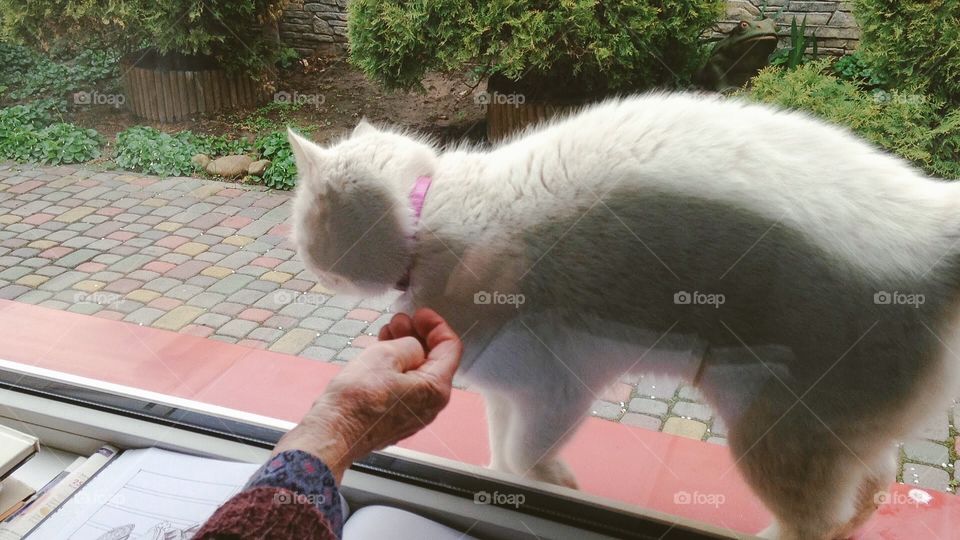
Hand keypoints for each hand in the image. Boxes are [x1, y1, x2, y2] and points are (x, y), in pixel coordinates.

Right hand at [273, 308, 461, 482]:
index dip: (436, 325)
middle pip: (434, 360)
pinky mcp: (395, 419)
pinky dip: (396, 367)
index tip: (421, 314)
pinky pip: (404, 386)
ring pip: (417, 373)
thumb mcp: (387, 354)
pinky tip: (380, 354)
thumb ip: (410, 344)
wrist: (333, 431)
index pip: (450, 348)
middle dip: (417, 335)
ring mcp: (413, 415)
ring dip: (404, 349)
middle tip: (400, 320)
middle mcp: (430, 406)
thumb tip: (413, 347)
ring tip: (387, 333)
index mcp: (436, 389)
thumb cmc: (357, 398)